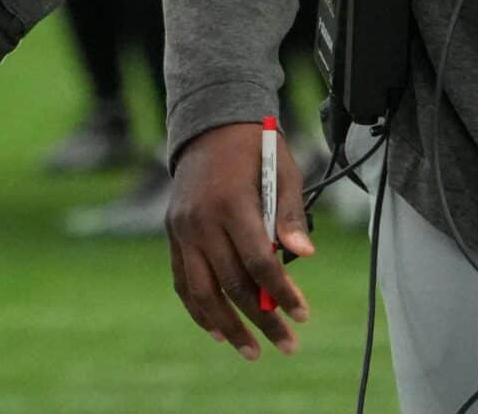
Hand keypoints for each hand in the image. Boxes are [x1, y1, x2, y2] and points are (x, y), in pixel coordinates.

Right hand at [166, 122, 314, 360]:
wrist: (209, 125)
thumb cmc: (255, 149)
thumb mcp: (283, 170)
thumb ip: (290, 214)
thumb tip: (304, 256)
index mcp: (232, 204)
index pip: (258, 263)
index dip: (282, 294)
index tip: (303, 315)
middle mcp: (201, 221)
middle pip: (231, 285)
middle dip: (262, 320)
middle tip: (287, 345)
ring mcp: (182, 229)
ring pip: (201, 291)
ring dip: (227, 326)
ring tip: (251, 351)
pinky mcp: (173, 233)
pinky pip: (182, 281)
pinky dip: (198, 309)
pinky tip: (218, 330)